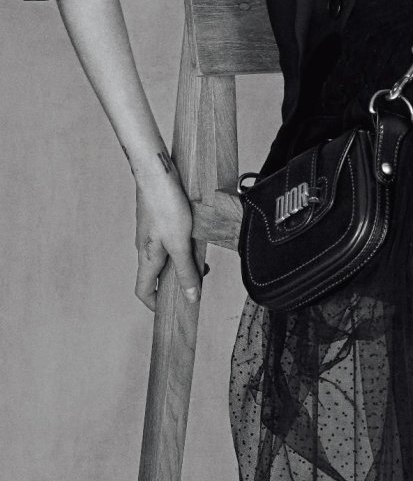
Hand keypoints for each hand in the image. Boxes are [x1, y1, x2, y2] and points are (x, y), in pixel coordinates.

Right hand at [132, 151, 202, 310]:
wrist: (157, 172)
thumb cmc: (165, 206)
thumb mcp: (179, 243)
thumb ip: (185, 270)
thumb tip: (191, 297)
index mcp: (147, 258)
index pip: (143, 290)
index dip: (154, 303)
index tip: (172, 308)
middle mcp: (145, 247)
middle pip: (155, 274)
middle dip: (175, 282)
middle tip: (197, 282)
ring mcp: (150, 232)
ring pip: (163, 256)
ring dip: (180, 262)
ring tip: (202, 260)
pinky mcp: (157, 219)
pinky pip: (167, 240)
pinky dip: (180, 246)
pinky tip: (196, 237)